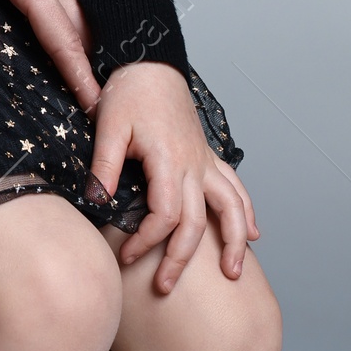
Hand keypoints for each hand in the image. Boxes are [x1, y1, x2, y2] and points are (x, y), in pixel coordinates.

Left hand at [88, 62, 259, 293]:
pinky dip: (247, 212)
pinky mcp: (208, 157)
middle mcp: (194, 165)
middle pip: (197, 223)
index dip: (147, 241)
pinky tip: (254, 235)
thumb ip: (105, 165)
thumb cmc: (129, 93)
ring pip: (232, 208)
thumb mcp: (109, 125)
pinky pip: (235, 188)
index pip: (165, 215)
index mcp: (168, 160)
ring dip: (235, 243)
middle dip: (182, 259)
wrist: (151, 63)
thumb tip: (96, 202)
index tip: (128, 256)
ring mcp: (205, 162)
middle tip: (165, 287)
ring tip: (232, 275)